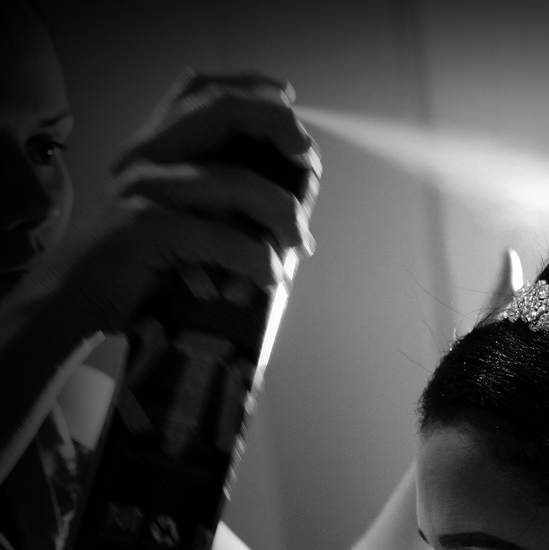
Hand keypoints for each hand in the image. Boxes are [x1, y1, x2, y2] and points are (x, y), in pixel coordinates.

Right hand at [40, 71, 319, 334]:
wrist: (75, 298)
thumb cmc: (137, 261)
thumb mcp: (171, 212)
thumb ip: (214, 193)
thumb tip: (292, 197)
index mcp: (152, 146)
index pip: (198, 90)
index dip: (250, 86)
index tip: (290, 100)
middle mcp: (144, 156)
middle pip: (219, 109)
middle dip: (276, 124)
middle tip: (307, 156)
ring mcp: (141, 189)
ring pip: (234, 181)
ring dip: (282, 212)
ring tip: (297, 242)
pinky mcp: (142, 229)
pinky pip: (221, 237)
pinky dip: (257, 258)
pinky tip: (269, 275)